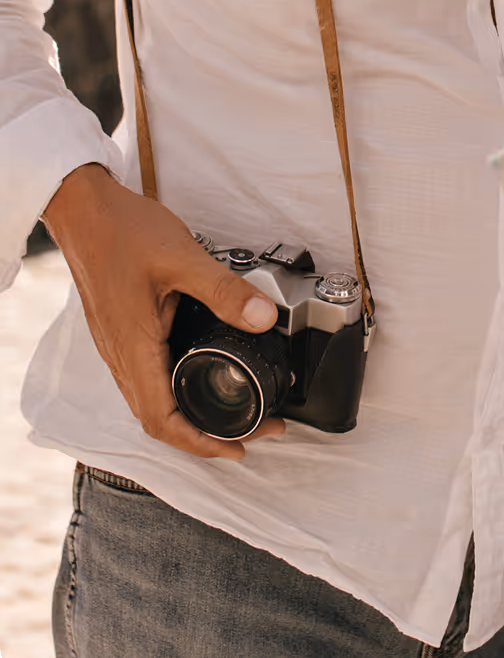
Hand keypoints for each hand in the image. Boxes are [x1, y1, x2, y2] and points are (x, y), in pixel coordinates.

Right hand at [42, 163, 285, 458]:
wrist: (84, 210)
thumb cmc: (123, 231)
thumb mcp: (183, 258)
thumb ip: (225, 291)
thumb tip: (264, 319)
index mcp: (133, 347)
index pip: (161, 420)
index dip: (199, 443)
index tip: (238, 447)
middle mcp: (121, 355)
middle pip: (159, 419)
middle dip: (205, 434)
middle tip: (253, 429)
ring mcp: (118, 345)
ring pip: (152, 399)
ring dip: (191, 414)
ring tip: (233, 410)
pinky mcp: (122, 331)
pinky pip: (148, 376)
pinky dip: (178, 388)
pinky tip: (202, 372)